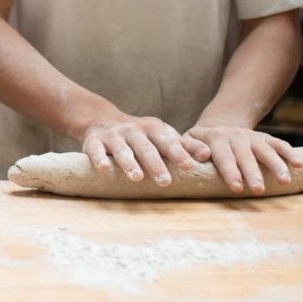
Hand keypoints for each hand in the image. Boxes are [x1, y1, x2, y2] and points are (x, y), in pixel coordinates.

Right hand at [81, 113, 207, 185]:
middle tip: (166, 182)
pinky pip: (96, 150)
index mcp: (153, 129)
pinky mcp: (94, 141)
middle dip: (156, 164)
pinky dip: (99, 159)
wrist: (102, 119)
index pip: (168, 142)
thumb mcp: (162, 136)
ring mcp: (114, 136)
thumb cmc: (141, 134)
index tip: (190, 167)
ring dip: (130, 163)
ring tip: (137, 177)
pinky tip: (105, 169)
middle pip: (146, 148)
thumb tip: (208, 155)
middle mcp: (134, 130)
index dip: (179, 154)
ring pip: (122, 149)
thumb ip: (184, 146)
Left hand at [183, 124, 302, 194]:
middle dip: (253, 173)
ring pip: (265, 150)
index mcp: (214, 138)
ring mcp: (251, 137)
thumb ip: (189, 149)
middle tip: (259, 190)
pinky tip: (299, 164)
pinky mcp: (264, 139)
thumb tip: (202, 155)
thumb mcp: (186, 141)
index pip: (223, 157)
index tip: (237, 187)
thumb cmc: (198, 143)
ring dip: (276, 165)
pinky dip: (289, 153)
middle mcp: (235, 136)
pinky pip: (279, 144)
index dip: (230, 172)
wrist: (218, 126)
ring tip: (284, 182)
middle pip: (246, 156)